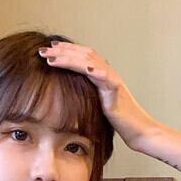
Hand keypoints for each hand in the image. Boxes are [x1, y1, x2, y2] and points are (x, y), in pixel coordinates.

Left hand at [38, 41, 159, 151]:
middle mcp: (107, 73)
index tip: (48, 49)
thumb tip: (69, 97)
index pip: (82, 56)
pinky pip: (105, 77)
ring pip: (90, 61)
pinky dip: (94, 70)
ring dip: (69, 58)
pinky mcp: (116, 91)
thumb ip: (87, 96)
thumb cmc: (119, 121)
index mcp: (101, 76)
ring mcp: (112, 80)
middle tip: (43, 50)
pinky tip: (83, 67)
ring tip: (52, 57)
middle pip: (84, 54)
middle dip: (62, 50)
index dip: (65, 51)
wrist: (138, 130)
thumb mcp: (98, 106)